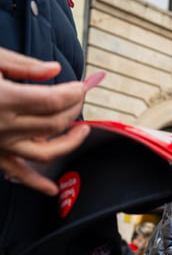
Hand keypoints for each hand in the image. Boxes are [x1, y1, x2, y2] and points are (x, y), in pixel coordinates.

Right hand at [0, 47, 100, 194]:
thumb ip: (23, 65)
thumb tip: (54, 70)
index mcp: (4, 98)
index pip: (55, 100)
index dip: (75, 92)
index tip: (81, 84)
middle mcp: (3, 125)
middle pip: (55, 123)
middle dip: (75, 108)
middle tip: (79, 95)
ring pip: (45, 151)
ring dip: (70, 142)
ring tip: (81, 130)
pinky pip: (16, 173)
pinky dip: (36, 183)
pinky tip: (51, 189)